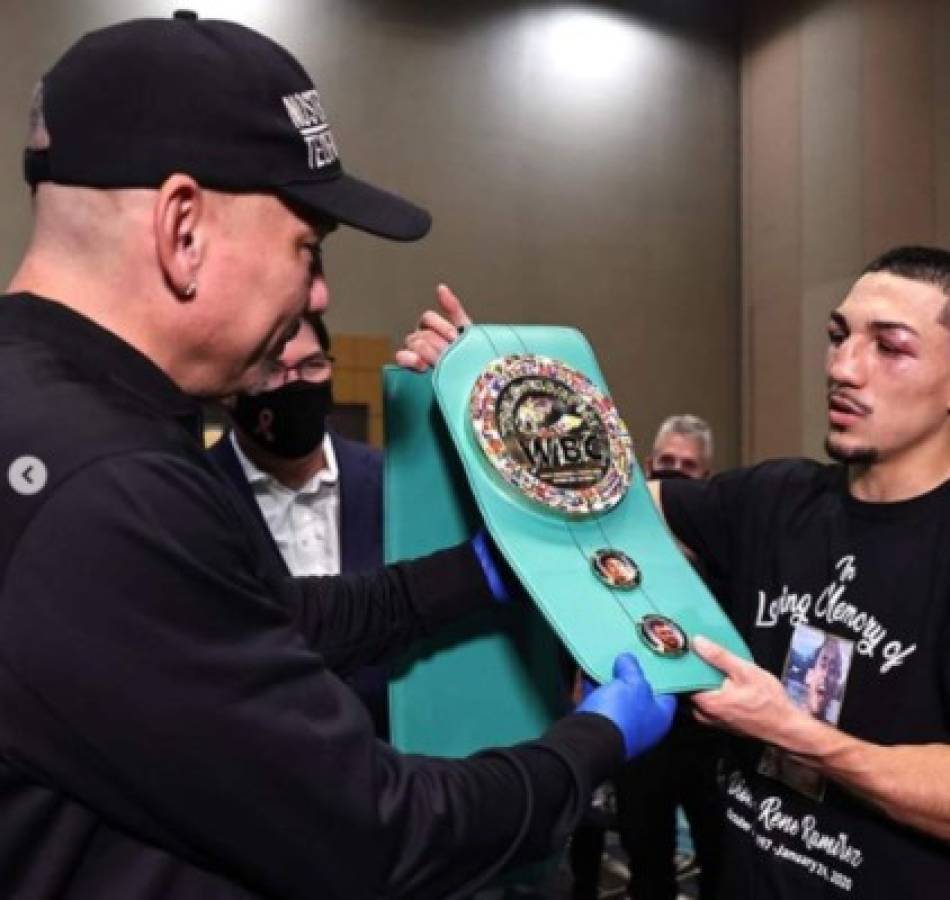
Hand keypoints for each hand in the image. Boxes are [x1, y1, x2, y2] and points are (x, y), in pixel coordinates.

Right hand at [395, 283, 471, 370]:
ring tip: (442, 363)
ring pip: (413, 343)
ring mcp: (413, 351)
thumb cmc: (467, 353)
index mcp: (432, 326)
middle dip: (439, 344)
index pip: (428, 318)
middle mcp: (420, 336)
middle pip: (422, 332)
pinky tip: (423, 365)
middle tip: (451, 355)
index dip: (442, 327)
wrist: (469, 377)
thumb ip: (453, 308)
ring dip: (429, 353)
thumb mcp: (465, 329)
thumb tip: (440, 288)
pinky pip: (401, 356)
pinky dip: (411, 359)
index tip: (455, 338)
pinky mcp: (409, 365)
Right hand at [577, 653, 675, 758]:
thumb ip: (633, 668)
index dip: (660, 676)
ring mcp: (619, 725)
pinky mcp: (598, 724)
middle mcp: (642, 725)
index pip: (666, 694)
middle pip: (639, 694)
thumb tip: (627, 659)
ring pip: (616, 696)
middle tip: (627, 656)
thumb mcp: (634, 683)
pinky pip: (598, 700)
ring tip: (607, 658)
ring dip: (610, 680)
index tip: (652, 660)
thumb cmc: (622, 713)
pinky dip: (594, 686)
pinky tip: (588, 670)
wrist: (589, 738)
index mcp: (660, 717)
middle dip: (631, 675)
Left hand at [691, 635, 813, 750]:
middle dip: (694, 671)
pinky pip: (709, 702)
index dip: (683, 663)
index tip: (684, 650)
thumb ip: (719, 657)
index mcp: (707, 702)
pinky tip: (723, 680)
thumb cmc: (769, 703)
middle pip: (689, 687)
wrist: (787, 728)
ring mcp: (712, 720)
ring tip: (713, 665)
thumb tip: (698, 642)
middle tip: (699, 653)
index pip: (682, 680)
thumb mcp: (746, 672)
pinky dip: (712, 690)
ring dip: (704, 680)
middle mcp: (705, 714)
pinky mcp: (721, 722)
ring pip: (699, 695)